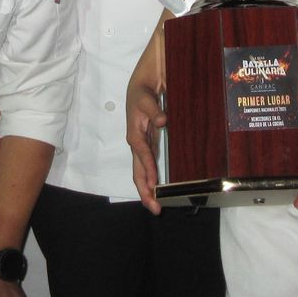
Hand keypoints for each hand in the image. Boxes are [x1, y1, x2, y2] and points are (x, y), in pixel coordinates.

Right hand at [126, 81, 166, 214]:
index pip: (142, 155)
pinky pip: (148, 167)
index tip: (154, 185)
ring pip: (142, 173)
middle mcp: (137, 144)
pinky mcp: (148, 146)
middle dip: (145, 191)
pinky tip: (158, 190)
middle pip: (138, 172)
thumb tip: (162, 121)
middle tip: (154, 208)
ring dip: (147, 190)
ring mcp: (142, 147)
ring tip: (155, 206)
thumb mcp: (147, 98)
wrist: (140, 87)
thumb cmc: (142, 93)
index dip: (148, 169)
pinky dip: (151, 180)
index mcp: (135, 134)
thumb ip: (154, 110)